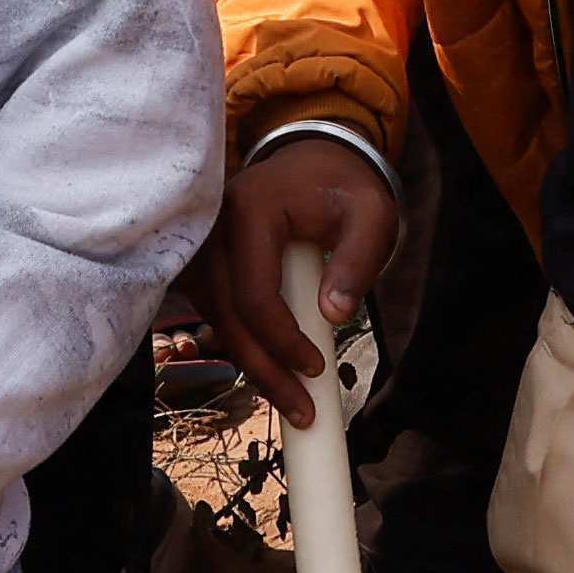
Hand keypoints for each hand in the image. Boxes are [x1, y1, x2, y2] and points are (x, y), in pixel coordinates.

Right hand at [195, 133, 404, 411]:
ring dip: (250, 364)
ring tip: (291, 402)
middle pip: (227, 315)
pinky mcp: (202, 258)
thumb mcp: (371, 215)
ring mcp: (201, 242)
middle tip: (302, 413)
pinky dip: (241, 343)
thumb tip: (333, 316)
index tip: (318, 369)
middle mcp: (212, 225)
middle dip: (263, 370)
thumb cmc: (344, 186)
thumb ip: (358, 261)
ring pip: (216, 319)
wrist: (313, 159)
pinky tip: (270, 370)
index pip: (254, 293)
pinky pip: (215, 310)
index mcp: (251, 210)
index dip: (282, 341)